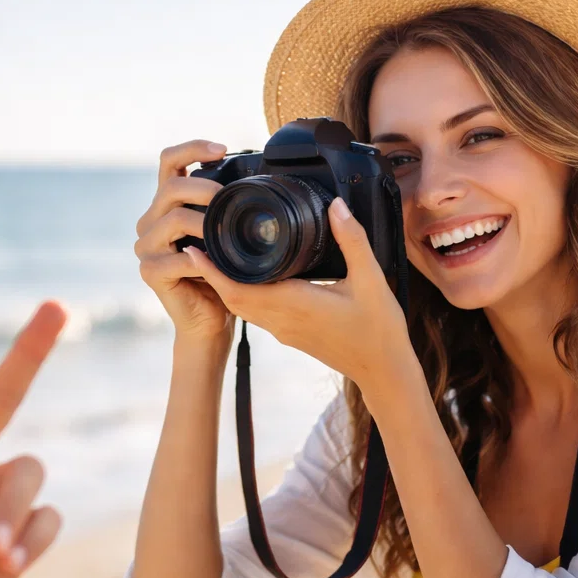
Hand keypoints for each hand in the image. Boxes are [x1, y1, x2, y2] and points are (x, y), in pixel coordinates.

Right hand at [135, 139, 235, 345]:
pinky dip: (202, 260)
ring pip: (173, 220)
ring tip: (226, 236)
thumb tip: (256, 176)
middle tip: (229, 199)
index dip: (192, 148)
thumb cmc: (222, 276)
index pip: (169, 162)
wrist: (211, 321)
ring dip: (205, 224)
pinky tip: (216, 265)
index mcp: (166, 206)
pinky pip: (177, 258)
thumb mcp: (226, 233)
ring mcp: (146, 248)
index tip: (222, 149)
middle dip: (204, 189)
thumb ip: (225, 207)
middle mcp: (150, 222)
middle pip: (170, 188)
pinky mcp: (150, 272)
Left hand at [182, 197, 415, 394]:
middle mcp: (281, 320)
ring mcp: (283, 330)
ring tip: (213, 256)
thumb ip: (352, 240)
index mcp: (294, 304)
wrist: (383, 371)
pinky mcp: (289, 334)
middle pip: (231, 297)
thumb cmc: (379, 329)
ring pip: (241, 306)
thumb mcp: (371, 279)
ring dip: (224, 284)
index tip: (194, 249)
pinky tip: (246, 278)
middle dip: (211, 273)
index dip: (212, 270)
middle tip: (197, 243)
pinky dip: (242, 294)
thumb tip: (335, 206)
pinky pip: (255, 313)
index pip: (239, 288)